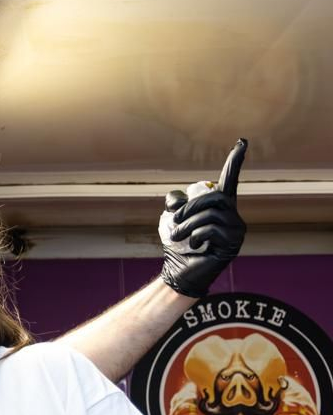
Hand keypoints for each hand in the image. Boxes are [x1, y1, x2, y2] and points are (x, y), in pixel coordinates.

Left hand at [160, 138, 246, 297]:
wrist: (179, 272)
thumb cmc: (177, 245)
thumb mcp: (171, 219)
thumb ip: (176, 203)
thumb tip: (176, 197)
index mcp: (219, 206)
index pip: (229, 180)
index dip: (234, 161)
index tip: (242, 141)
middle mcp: (233, 215)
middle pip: (215, 197)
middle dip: (190, 207)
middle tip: (173, 221)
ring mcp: (236, 230)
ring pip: (210, 214)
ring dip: (186, 225)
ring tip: (177, 236)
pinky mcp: (234, 243)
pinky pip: (211, 229)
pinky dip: (195, 235)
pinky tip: (195, 245)